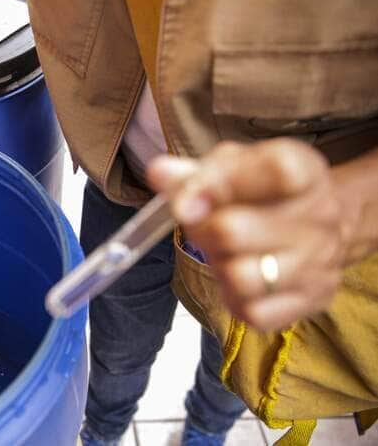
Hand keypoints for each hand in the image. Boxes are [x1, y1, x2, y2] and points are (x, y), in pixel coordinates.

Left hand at [147, 139, 346, 330]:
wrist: (321, 227)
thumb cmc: (265, 191)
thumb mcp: (234, 167)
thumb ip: (195, 173)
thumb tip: (159, 173)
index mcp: (305, 171)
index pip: (276, 171)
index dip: (221, 184)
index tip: (188, 198)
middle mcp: (319, 217)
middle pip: (232, 231)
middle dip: (202, 231)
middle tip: (203, 226)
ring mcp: (317, 263)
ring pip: (241, 278)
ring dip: (218, 267)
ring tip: (225, 254)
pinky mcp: (311, 301)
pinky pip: (253, 312)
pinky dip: (234, 299)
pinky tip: (239, 280)